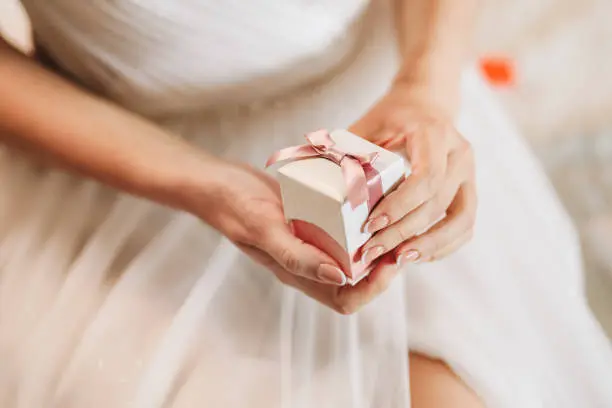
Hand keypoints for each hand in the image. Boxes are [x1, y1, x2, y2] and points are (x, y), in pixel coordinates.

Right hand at [192, 161, 401, 313]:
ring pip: (353, 253)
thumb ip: (297, 256)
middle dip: (383, 266)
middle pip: (357, 280)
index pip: (345, 298)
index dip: (373, 289)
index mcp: (298, 273)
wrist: (218, 182)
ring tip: (393, 222)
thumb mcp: (265, 229)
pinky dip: (362, 221)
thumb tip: (341, 276)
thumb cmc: (235, 207)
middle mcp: (309, 261)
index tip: (390, 261)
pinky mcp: (313, 219)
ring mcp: (312, 239)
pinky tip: (373, 201)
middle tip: (400, 239)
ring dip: (376, 243)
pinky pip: (343, 228)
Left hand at [350, 82, 476, 266]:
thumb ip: (350, 152)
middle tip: (373, 251)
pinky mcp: (470, 189)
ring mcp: (469, 173)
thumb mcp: (368, 125)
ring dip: (430, 245)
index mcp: (435, 133)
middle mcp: (460, 153)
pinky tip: (418, 256)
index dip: (399, 205)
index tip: (370, 225)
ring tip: (399, 261)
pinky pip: (465, 225)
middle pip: (437, 202)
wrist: (425, 104)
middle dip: (404, 232)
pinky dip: (444, 245)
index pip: (426, 177)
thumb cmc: (391, 116)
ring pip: (461, 220)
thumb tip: (323, 185)